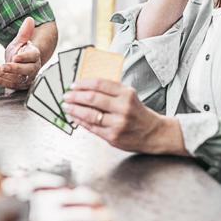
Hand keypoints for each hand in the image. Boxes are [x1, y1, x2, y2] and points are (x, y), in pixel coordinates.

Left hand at [0, 17, 40, 89]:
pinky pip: (9, 85)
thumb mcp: (22, 41)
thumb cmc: (22, 51)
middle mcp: (32, 68)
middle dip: (14, 69)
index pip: (32, 57)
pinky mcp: (18, 85)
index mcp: (35, 56)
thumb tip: (29, 19)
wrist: (21, 63)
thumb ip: (25, 32)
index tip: (15, 57)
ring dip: (3, 75)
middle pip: (26, 71)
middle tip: (4, 66)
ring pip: (17, 79)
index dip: (24, 58)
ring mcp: (26, 78)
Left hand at [62, 78, 186, 154]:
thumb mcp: (129, 96)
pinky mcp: (112, 136)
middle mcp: (123, 107)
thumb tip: (84, 87)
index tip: (74, 85)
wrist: (154, 133)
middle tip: (66, 96)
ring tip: (67, 107)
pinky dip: (80, 121)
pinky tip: (74, 117)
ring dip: (74, 109)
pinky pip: (91, 127)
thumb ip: (110, 91)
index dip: (83, 83)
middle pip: (92, 98)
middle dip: (75, 96)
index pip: (100, 84)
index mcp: (126, 94)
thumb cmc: (138, 113)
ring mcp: (117, 123)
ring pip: (89, 114)